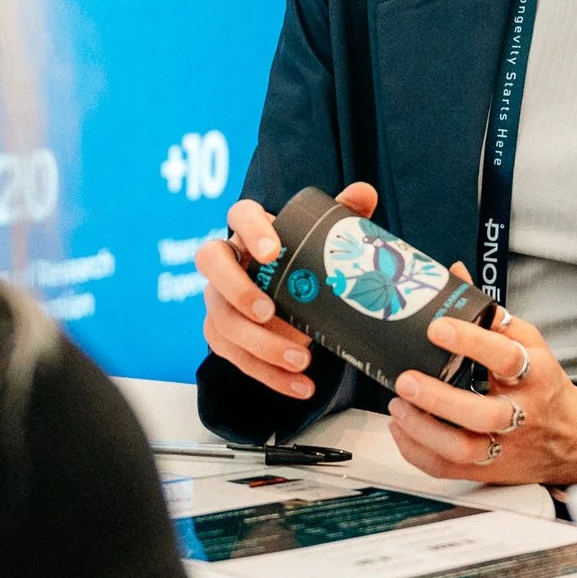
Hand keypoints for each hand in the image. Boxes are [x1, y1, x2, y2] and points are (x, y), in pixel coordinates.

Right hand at [196, 182, 376, 401]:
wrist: (289, 299)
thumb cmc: (303, 261)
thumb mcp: (324, 239)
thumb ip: (342, 215)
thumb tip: (364, 192)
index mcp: (251, 229)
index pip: (238, 215)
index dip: (250, 229)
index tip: (273, 251)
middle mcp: (227, 261)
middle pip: (212, 265)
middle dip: (238, 290)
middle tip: (270, 312)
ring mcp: (218, 299)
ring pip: (222, 320)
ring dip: (260, 344)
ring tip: (302, 359)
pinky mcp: (221, 334)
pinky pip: (234, 356)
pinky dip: (268, 374)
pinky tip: (299, 386)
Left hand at [386, 309, 576, 485]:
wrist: (571, 437)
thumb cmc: (544, 385)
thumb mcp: (529, 343)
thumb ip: (491, 314)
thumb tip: (456, 275)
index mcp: (534, 374)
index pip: (505, 357)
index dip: (471, 342)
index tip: (437, 328)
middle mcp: (521, 413)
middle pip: (483, 414)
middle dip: (439, 399)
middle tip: (407, 380)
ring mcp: (505, 446)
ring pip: (464, 449)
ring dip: (424, 430)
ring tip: (398, 407)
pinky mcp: (488, 470)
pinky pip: (449, 469)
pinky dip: (418, 452)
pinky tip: (402, 429)